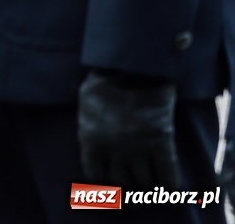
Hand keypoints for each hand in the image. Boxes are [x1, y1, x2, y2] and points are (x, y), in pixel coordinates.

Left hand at [77, 70, 178, 186]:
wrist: (133, 66)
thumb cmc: (105, 79)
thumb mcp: (86, 101)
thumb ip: (88, 123)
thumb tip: (90, 140)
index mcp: (90, 139)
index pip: (95, 175)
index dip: (105, 185)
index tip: (113, 188)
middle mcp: (112, 148)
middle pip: (121, 183)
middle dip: (129, 190)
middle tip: (135, 191)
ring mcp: (137, 146)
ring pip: (144, 182)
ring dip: (149, 188)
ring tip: (151, 188)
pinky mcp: (161, 141)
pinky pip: (167, 174)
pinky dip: (170, 185)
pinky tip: (170, 187)